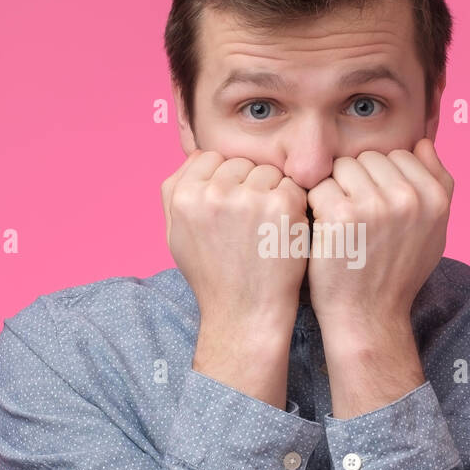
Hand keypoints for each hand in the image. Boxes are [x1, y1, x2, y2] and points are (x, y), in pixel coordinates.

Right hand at [161, 150, 307, 330]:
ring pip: (267, 171)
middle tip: (251, 224)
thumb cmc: (213, 277)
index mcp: (183, 197)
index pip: (210, 158)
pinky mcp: (281, 205)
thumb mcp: (176, 236)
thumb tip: (196, 155)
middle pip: (240, 162)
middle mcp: (212, 194)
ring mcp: (248, 198)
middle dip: (249, 185)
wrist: (245, 314)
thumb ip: (176, 193)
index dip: (225, 180)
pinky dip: (293, 205)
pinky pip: (292, 185)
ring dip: (272, 193)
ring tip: (265, 229)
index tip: (231, 208)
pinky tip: (283, 232)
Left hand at [305, 137, 453, 331]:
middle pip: (369, 158)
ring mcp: (376, 205)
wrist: (368, 317)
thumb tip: (422, 142)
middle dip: (358, 182)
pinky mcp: (342, 215)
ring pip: (343, 167)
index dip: (382, 180)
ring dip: (336, 190)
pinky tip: (325, 230)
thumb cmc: (397, 274)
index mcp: (435, 199)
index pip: (400, 155)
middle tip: (356, 220)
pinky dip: (316, 205)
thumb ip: (437, 185)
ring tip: (341, 224)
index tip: (377, 210)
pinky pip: (321, 186)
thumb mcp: (434, 231)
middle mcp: (410, 199)